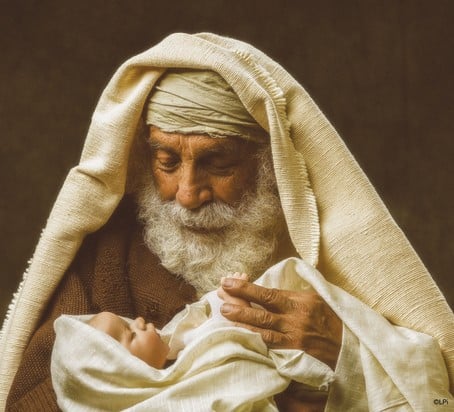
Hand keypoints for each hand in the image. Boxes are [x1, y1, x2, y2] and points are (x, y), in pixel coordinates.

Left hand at [219, 277, 341, 369]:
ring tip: (224, 313)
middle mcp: (297, 317)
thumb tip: (266, 289)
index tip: (229, 281)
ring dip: (242, 320)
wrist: (349, 348)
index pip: (269, 293)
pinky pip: (270, 346)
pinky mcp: (294, 353)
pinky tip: (241, 335)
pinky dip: (254, 339)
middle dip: (239, 301)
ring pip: (263, 328)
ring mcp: (295, 337)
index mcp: (301, 301)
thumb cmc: (330, 320)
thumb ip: (292, 295)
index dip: (247, 287)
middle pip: (263, 308)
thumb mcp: (315, 300)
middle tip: (220, 294)